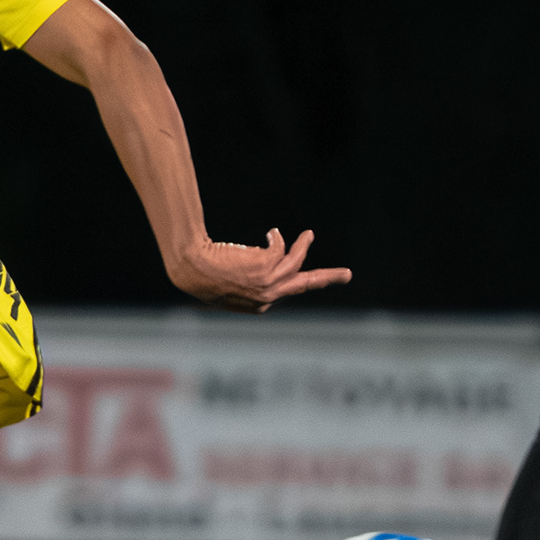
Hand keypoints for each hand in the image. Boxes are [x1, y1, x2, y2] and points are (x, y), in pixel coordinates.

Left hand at [166, 228, 351, 313]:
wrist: (191, 269)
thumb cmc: (203, 277)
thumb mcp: (229, 286)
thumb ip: (247, 284)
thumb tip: (259, 270)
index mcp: (260, 306)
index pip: (285, 292)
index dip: (289, 279)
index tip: (297, 274)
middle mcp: (268, 297)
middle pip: (305, 285)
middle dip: (328, 278)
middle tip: (347, 274)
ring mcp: (268, 282)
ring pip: (297, 262)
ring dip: (304, 246)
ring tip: (308, 235)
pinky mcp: (267, 264)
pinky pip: (279, 246)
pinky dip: (276, 238)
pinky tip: (270, 233)